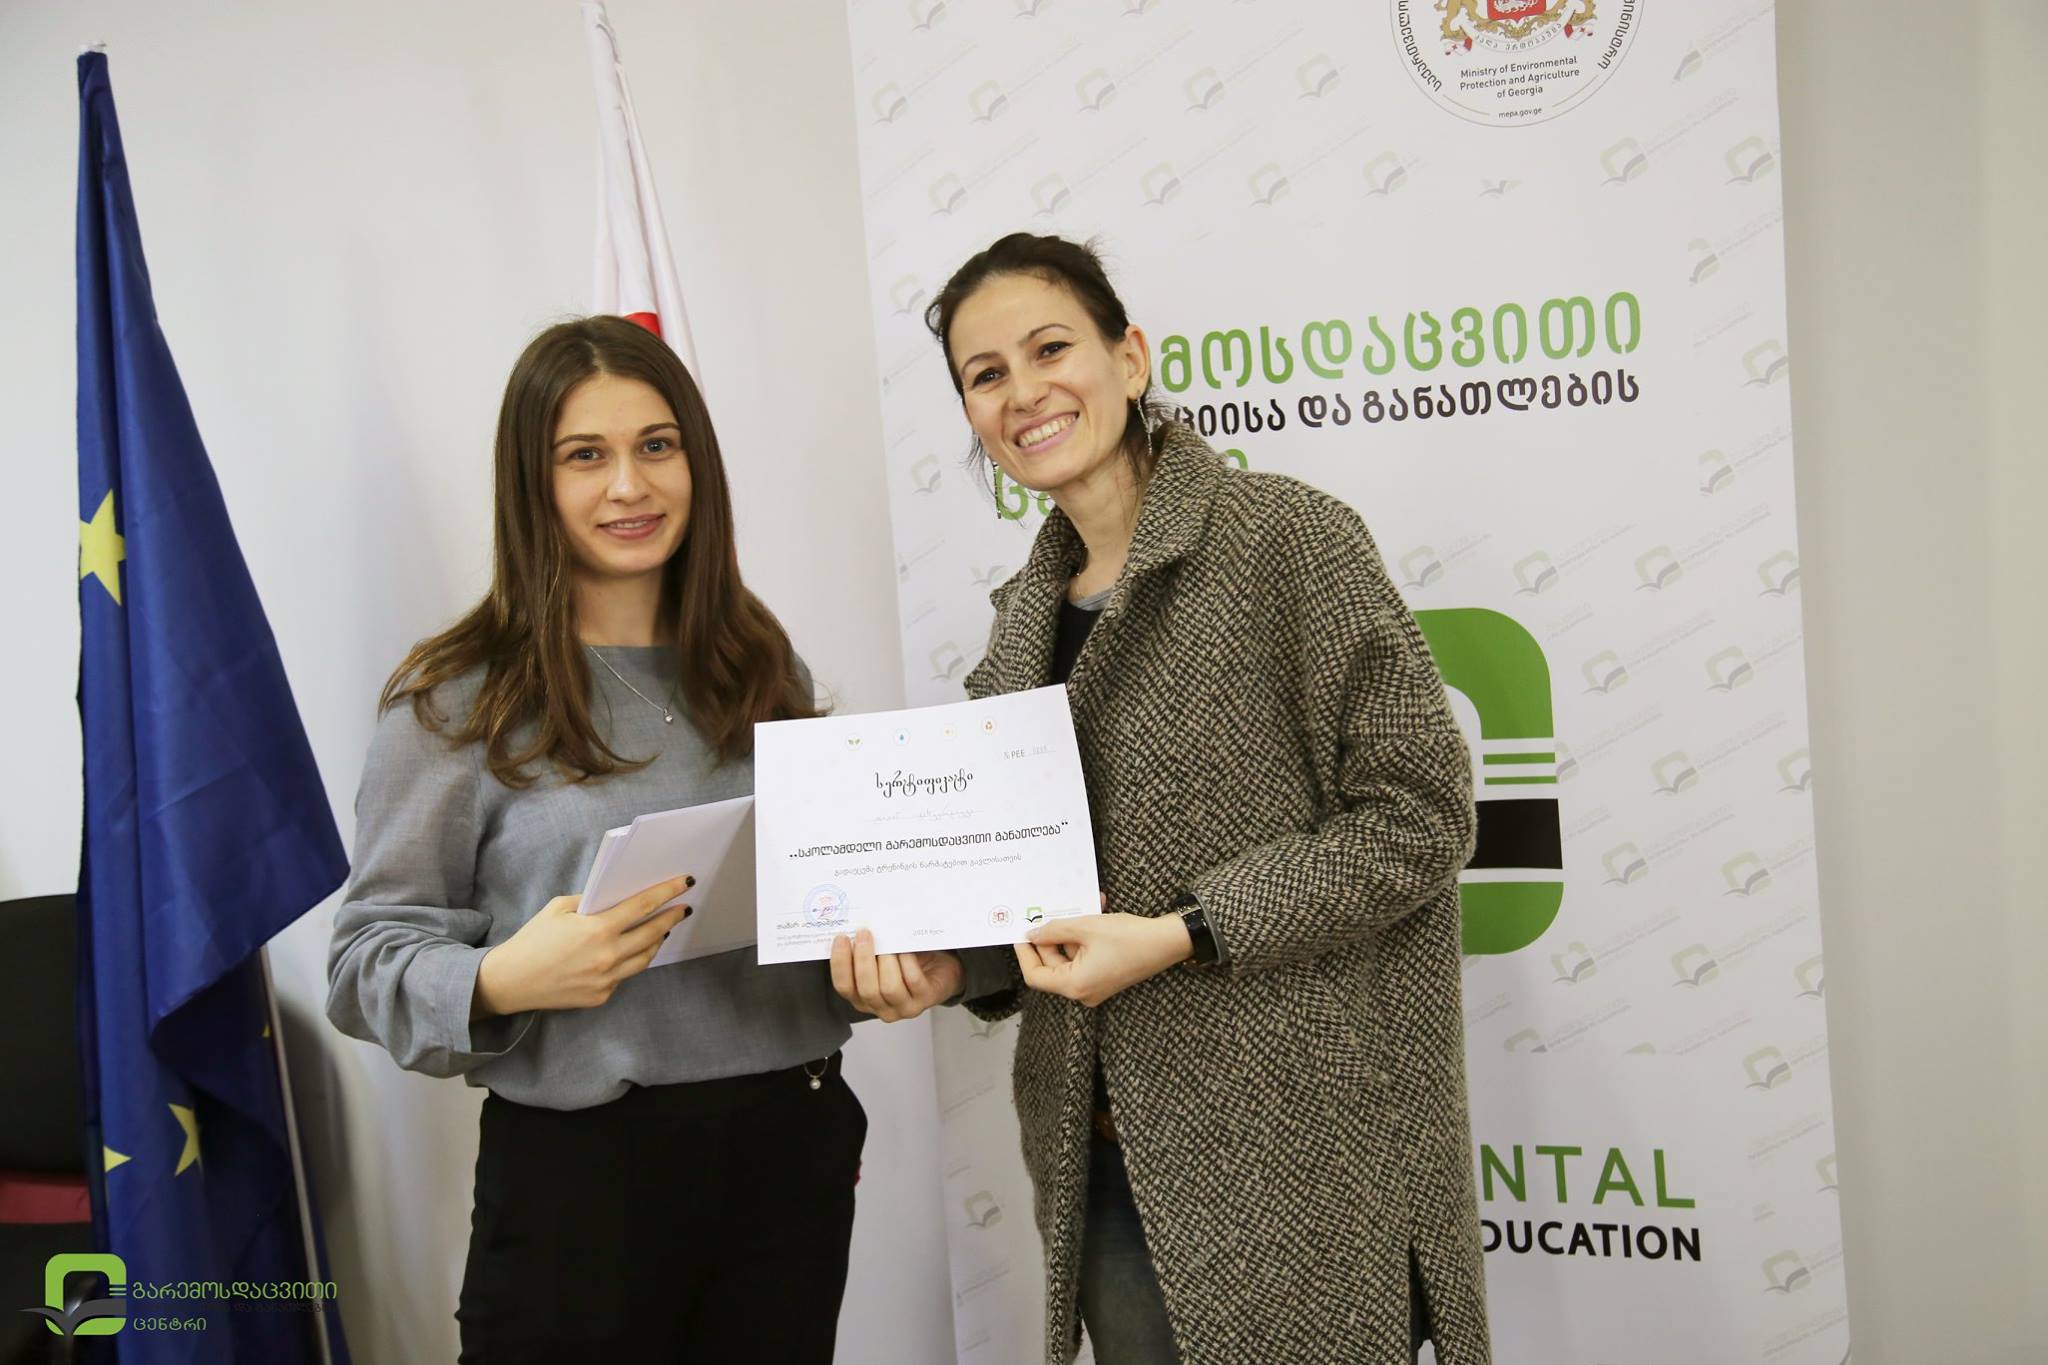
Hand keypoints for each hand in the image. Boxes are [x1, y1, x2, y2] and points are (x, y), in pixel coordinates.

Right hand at [473, 874, 693, 1015]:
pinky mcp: (601, 996)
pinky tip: (633, 951)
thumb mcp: (558, 908)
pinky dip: (632, 960)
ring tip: (663, 928)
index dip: (667, 893)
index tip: (684, 884)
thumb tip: (613, 899)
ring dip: (657, 941)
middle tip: (683, 908)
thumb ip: (589, 902)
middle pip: (653, 933)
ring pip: (644, 958)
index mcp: (597, 930)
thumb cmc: (532, 940)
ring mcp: (606, 979)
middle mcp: (607, 956)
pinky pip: (625, 975)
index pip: (643, 907)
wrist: (509, 982)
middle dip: (672, 918)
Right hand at [830, 930, 961, 1021]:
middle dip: (863, 960)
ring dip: (886, 961)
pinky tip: (905, 948)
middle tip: (864, 934)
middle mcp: (880, 1008)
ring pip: (889, 988)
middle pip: (866, 990)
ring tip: (887, 940)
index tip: (841, 938)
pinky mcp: (925, 999)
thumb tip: (856, 928)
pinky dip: (907, 962)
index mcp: (862, 998)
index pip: (844, 987)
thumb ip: (868, 950)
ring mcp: (904, 1007)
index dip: (840, 964)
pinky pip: (913, 981)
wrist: (939, 971)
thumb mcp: (881, 959)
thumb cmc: (905, 963)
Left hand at [1014, 911, 1191, 1007]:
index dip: (1025, 954)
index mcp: (1075, 985)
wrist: (1167, 942)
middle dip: (1050, 937)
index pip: (1036, 976)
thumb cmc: (1130, 938)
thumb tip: (1033, 934)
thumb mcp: (1086, 927)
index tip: (1020, 934)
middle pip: (1052, 965)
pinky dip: (1084, 937)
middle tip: (1047, 912)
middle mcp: (1083, 991)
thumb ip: (1054, 930)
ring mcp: (1094, 984)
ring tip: (1079, 907)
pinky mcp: (1104, 976)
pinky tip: (1093, 912)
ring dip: (1070, 932)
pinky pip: (1083, 956)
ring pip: (1068, 957)